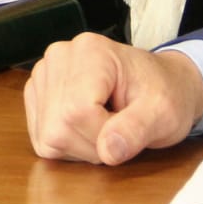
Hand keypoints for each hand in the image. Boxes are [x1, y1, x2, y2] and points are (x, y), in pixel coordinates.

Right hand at [21, 32, 202, 164]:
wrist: (163, 83)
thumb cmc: (165, 94)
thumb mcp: (164, 113)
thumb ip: (137, 130)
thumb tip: (108, 152)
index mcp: (91, 51)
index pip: (77, 111)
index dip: (103, 136)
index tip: (128, 132)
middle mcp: (60, 56)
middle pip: (58, 126)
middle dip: (92, 145)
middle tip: (119, 134)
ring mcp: (44, 73)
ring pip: (47, 136)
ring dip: (79, 147)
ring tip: (106, 129)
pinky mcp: (36, 92)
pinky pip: (41, 136)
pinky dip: (67, 144)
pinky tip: (88, 129)